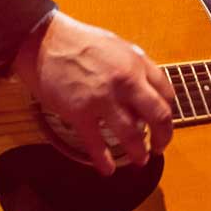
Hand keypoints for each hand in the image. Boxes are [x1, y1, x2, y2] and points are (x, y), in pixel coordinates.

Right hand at [12, 10, 175, 174]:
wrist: (43, 40)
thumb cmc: (78, 41)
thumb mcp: (116, 45)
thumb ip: (133, 65)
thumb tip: (145, 87)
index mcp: (136, 63)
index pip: (166, 93)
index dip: (168, 112)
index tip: (162, 123)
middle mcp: (125, 81)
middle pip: (158, 116)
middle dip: (163, 137)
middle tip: (159, 147)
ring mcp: (103, 98)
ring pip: (132, 134)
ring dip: (139, 153)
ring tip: (140, 160)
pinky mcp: (80, 112)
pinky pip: (97, 144)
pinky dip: (104, 160)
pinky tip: (107, 169)